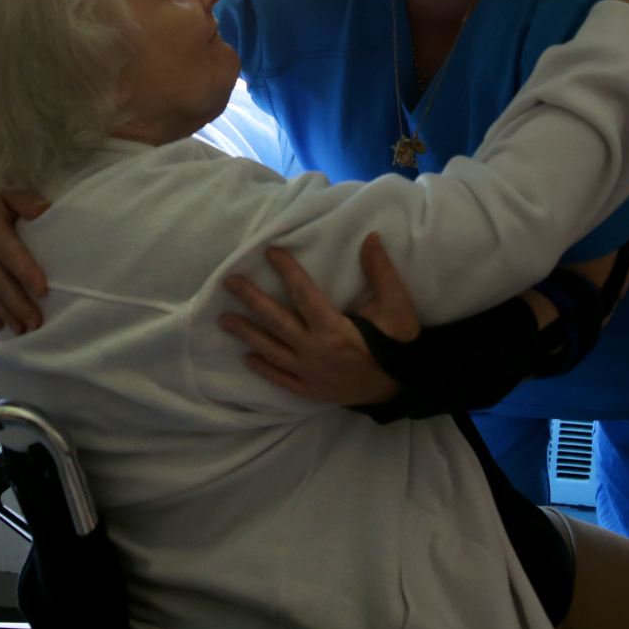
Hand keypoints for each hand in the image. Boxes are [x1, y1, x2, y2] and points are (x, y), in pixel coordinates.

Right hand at [0, 190, 50, 332]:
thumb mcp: (7, 194)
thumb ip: (25, 202)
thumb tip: (44, 210)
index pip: (11, 256)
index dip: (26, 273)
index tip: (42, 289)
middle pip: (1, 283)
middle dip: (18, 305)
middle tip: (35, 322)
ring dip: (6, 314)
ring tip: (22, 331)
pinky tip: (0, 326)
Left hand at [218, 235, 420, 405]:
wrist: (403, 389)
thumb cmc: (399, 345)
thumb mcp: (398, 307)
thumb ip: (381, 273)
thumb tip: (370, 238)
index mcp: (334, 330)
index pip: (303, 294)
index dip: (286, 271)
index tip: (270, 251)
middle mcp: (315, 351)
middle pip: (276, 322)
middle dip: (251, 300)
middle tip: (229, 282)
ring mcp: (309, 373)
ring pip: (271, 351)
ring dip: (247, 334)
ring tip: (225, 319)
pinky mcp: (310, 390)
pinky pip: (280, 379)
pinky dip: (263, 368)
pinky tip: (247, 357)